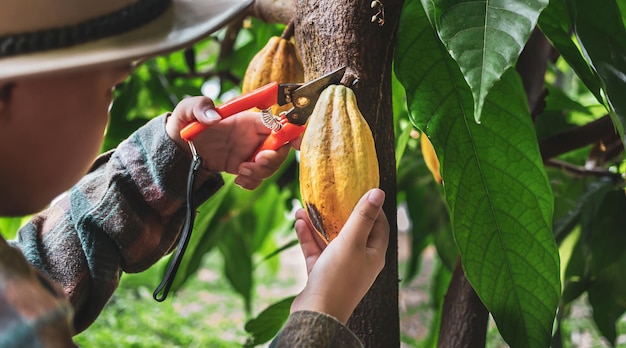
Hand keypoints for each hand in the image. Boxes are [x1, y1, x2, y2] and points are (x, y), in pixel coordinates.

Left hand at [165, 96, 295, 189]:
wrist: (175, 148)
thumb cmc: (183, 123)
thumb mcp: (186, 110)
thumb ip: (199, 107)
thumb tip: (214, 117)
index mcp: (246, 119)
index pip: (276, 123)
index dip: (290, 131)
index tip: (295, 144)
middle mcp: (251, 136)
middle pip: (280, 147)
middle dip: (274, 158)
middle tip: (256, 162)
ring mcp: (248, 153)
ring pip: (270, 165)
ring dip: (261, 172)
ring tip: (240, 172)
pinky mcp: (241, 168)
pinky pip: (257, 178)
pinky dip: (252, 182)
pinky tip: (238, 181)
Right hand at [290, 188, 388, 323]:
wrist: (316, 314)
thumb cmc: (339, 277)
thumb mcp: (352, 241)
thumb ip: (363, 216)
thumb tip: (378, 192)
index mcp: (374, 254)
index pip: (379, 224)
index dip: (371, 207)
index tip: (357, 190)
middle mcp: (359, 260)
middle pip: (352, 230)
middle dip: (337, 212)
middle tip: (327, 196)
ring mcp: (340, 267)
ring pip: (330, 239)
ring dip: (317, 223)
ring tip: (303, 208)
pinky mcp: (321, 273)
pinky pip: (316, 250)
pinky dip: (308, 237)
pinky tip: (298, 223)